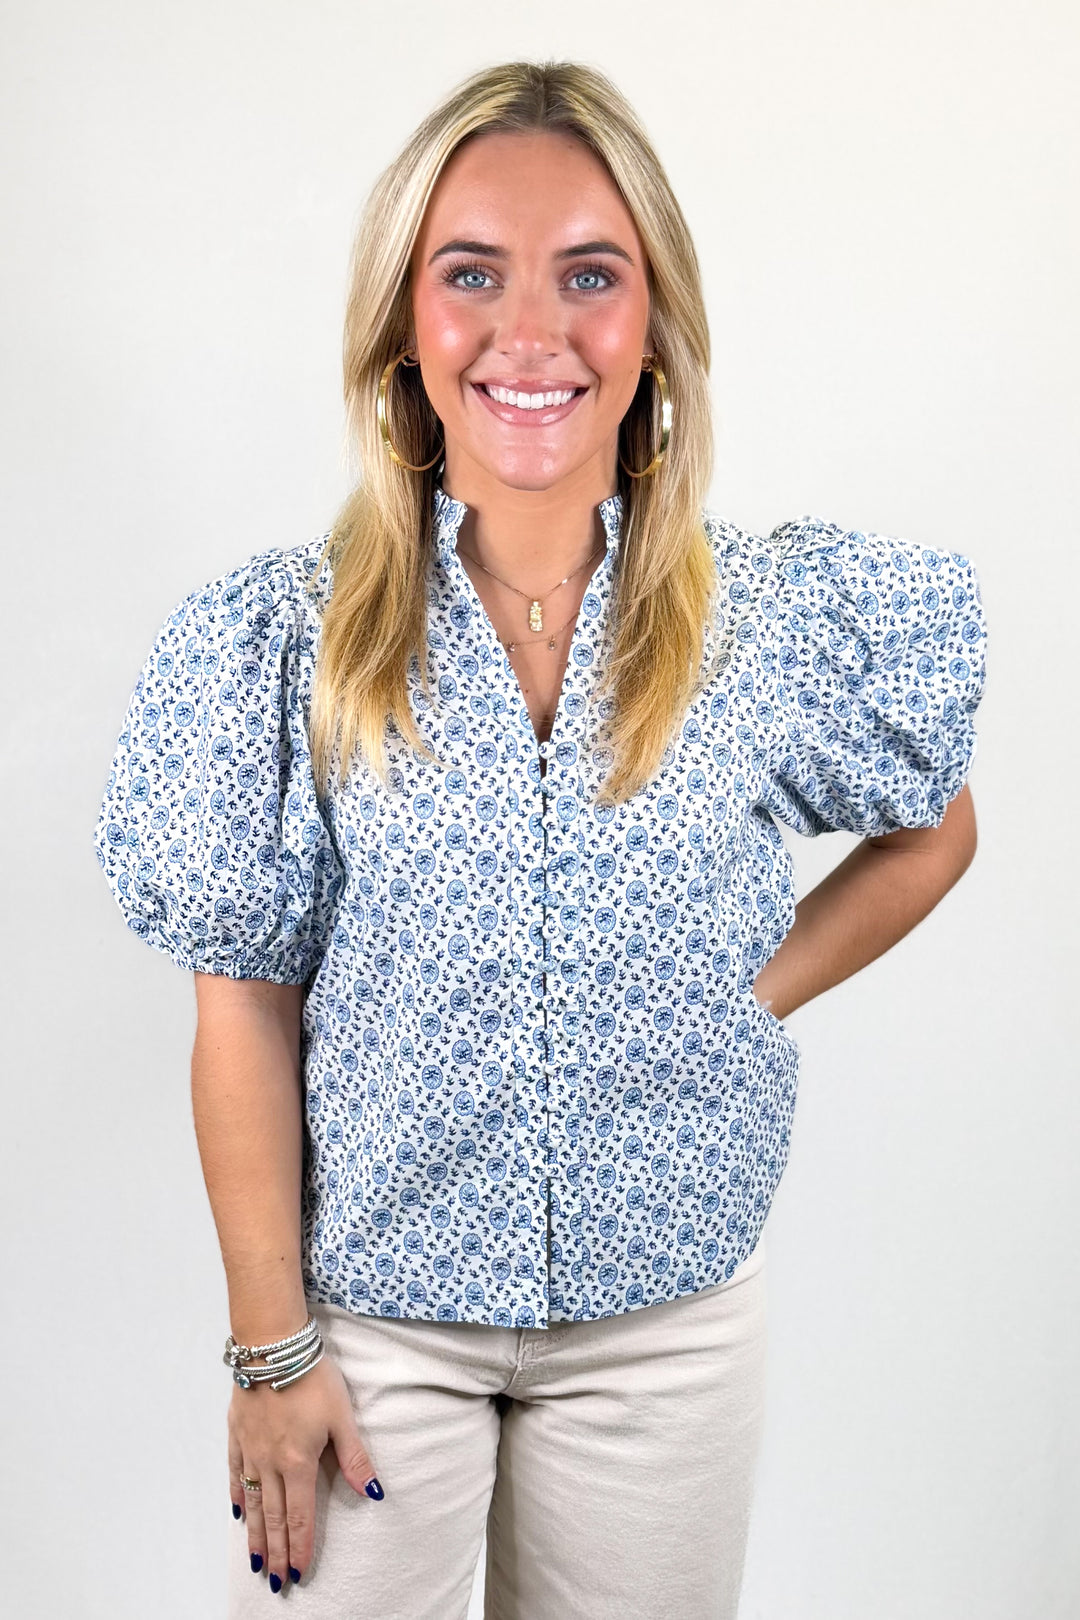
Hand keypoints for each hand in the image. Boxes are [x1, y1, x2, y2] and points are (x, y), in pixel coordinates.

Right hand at [228, 1348, 383, 1589]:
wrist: (272, 1346)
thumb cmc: (312, 1376)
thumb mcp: (342, 1416)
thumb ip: (355, 1458)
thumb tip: (372, 1493)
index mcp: (299, 1462)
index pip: (299, 1515)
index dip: (300, 1546)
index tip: (298, 1573)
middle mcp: (271, 1462)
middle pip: (273, 1516)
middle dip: (276, 1551)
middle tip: (276, 1581)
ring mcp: (250, 1449)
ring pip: (252, 1501)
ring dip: (254, 1534)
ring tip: (255, 1561)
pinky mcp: (237, 1433)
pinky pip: (235, 1472)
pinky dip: (237, 1494)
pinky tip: (237, 1511)